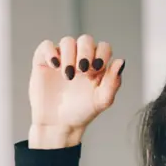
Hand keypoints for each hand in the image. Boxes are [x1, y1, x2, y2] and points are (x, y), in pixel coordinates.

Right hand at [29, 34, 124, 148]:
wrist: (57, 124)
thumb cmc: (81, 112)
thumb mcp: (101, 100)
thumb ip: (113, 82)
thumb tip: (121, 61)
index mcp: (96, 64)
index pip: (103, 47)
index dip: (101, 54)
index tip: (96, 69)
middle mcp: (79, 58)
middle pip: (85, 40)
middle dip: (85, 52)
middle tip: (83, 69)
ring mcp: (61, 58)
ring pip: (67, 42)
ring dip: (69, 55)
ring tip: (68, 75)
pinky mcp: (44, 61)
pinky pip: (46, 46)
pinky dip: (50, 52)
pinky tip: (54, 66)